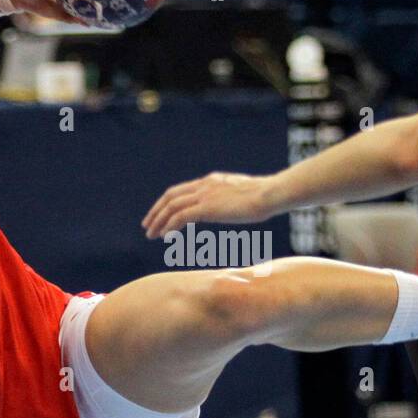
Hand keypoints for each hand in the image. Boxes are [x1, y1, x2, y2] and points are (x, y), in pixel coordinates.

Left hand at [142, 172, 273, 238]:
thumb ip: (230, 201)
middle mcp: (204, 185)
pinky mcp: (208, 207)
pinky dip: (170, 226)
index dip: (167, 203)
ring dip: (159, 221)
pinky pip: (181, 217)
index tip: (159, 215)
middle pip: (170, 196)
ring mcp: (205, 195)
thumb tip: (230, 209)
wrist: (270, 194)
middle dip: (156, 211)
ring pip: (172, 207)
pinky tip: (165, 236)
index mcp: (210, 181)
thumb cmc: (264, 198)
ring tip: (151, 234)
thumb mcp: (242, 196)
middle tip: (147, 226)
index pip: (181, 191)